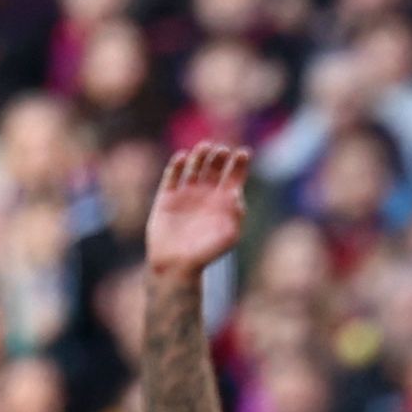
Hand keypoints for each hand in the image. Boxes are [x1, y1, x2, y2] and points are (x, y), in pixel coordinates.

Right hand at [150, 143, 252, 276]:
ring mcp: (186, 193)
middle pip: (214, 167)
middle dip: (219, 157)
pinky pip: (172, 176)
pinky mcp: (167, 196)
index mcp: (224, 202)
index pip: (234, 177)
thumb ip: (235, 215)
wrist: (177, 264)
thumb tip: (237, 194)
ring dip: (200, 156)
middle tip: (222, 149)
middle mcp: (206, 194)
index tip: (244, 153)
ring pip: (194, 167)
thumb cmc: (207, 252)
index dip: (239, 164)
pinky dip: (177, 165)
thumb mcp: (228, 235)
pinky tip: (183, 157)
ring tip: (205, 147)